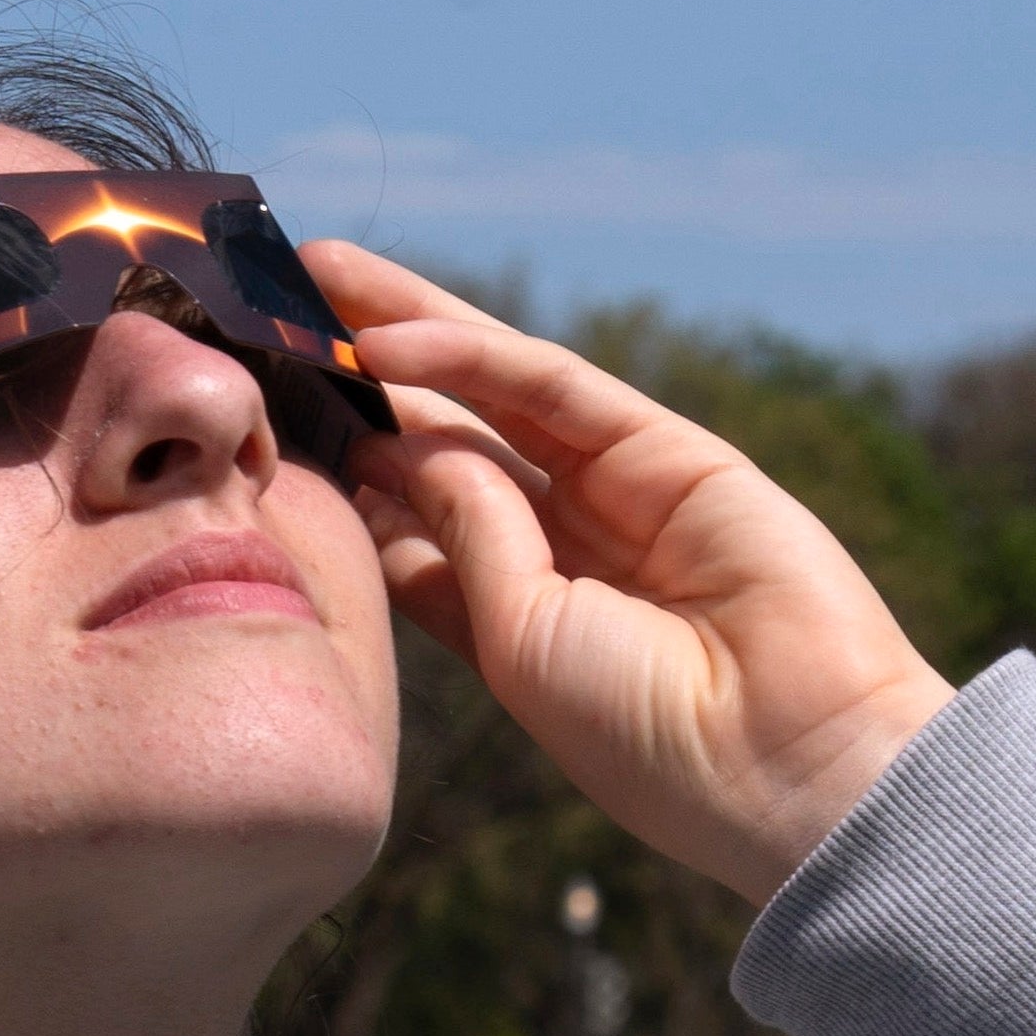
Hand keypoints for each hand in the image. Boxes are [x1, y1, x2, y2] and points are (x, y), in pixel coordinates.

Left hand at [314, 242, 955, 903]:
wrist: (787, 760)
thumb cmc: (645, 735)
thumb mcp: (515, 637)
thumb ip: (461, 531)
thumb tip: (400, 436)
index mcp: (514, 617)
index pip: (408, 517)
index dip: (335, 461)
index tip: (248, 410)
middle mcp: (563, 548)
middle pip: (443, 437)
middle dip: (362, 374)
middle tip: (272, 304)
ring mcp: (620, 495)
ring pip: (494, 392)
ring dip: (406, 331)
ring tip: (316, 275)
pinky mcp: (673, 452)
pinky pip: (555, 388)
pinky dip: (472, 354)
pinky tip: (387, 337)